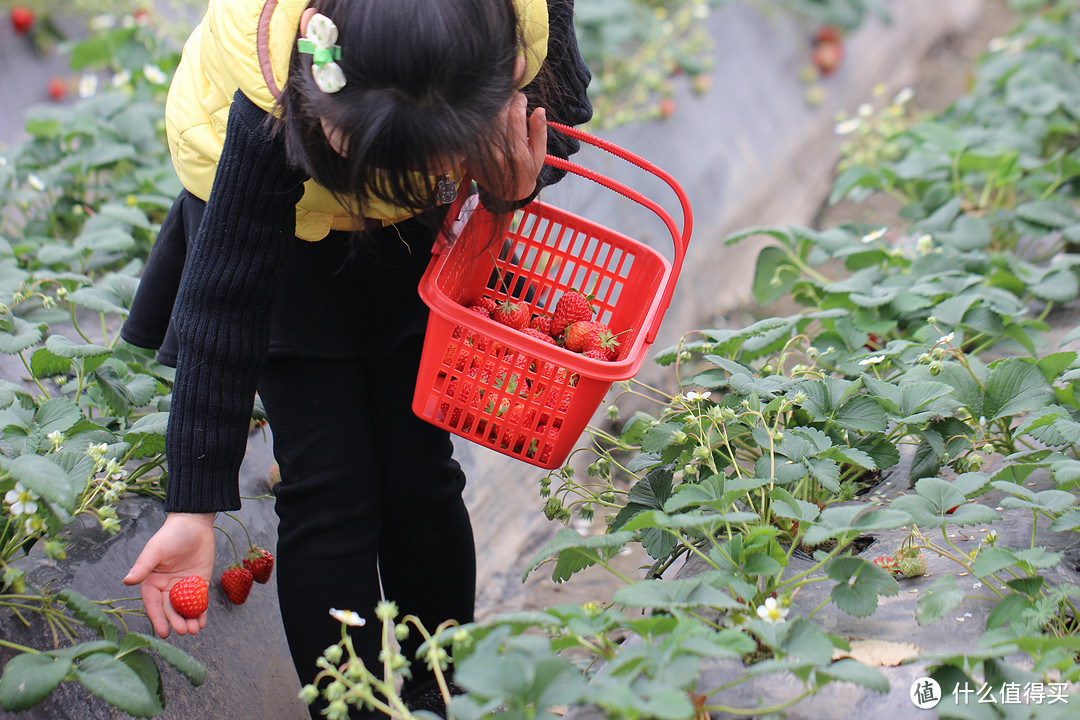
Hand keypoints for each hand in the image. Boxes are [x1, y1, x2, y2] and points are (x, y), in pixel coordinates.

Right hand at [124, 512, 215, 637]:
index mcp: (151, 582)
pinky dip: (200, 612)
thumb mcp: (155, 550)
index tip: (163, 632)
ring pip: (184, 609)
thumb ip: (143, 566)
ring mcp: (183, 587)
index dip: (157, 619)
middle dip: (176, 621)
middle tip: (183, 631)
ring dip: (189, 620)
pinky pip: (199, 601)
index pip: (153, 605)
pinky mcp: (198, 584)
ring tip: (194, 629)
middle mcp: (165, 588)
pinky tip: (202, 621)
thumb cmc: (170, 535)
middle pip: (170, 610)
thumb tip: (127, 581)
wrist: (194, 524)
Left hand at [473, 93, 547, 202]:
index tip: (521, 97)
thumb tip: (540, 110)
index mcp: (516, 153)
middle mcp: (497, 153)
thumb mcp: (539, 155)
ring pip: (485, 121)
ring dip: (492, 109)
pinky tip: (488, 118)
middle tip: (509, 98)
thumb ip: (540, 132)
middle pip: (497, 116)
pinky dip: (481, 121)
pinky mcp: (471, 154)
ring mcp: (482, 154)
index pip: (515, 117)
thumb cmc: (527, 171)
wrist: (507, 193)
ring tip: (500, 106)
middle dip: (504, 102)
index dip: (518, 102)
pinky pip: (475, 131)